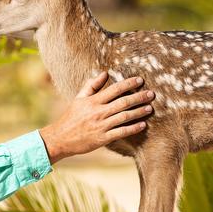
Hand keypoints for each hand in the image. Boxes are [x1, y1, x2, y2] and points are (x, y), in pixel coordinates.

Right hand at [39, 72, 153, 163]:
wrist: (61, 138)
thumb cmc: (71, 117)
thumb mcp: (78, 99)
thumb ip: (91, 85)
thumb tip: (105, 73)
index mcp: (93, 101)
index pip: (114, 89)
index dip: (128, 84)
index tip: (140, 80)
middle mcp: (98, 112)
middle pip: (123, 102)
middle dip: (139, 97)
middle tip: (152, 94)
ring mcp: (101, 126)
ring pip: (125, 117)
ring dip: (139, 112)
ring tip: (150, 108)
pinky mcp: (103, 138)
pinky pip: (121, 132)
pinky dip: (133, 128)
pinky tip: (142, 125)